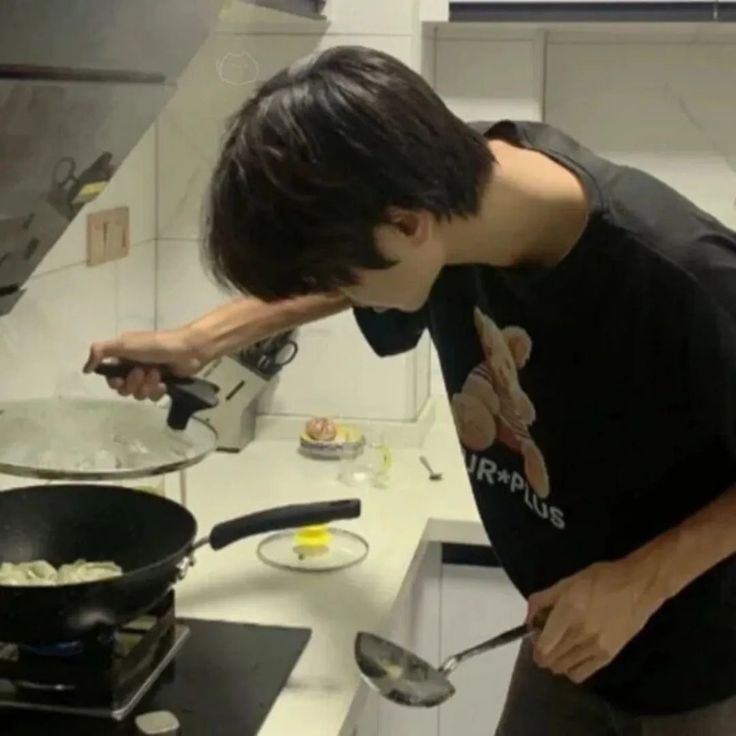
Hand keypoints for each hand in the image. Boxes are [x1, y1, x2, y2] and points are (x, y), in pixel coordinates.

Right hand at [83, 326, 209, 400]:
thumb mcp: (125, 344)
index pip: (110, 378)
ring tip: (157, 374)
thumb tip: (85, 370)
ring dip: (147, 386)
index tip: (120, 380)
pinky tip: (164, 383)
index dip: (114, 382)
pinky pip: (153, 397)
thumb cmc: (155, 345)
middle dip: (133, 384)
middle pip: (124, 389)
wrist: (188, 350)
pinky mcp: (163, 384)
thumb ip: (101, 352)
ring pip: (139, 394)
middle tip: (142, 373)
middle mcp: (134, 366)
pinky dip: (157, 391)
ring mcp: (149, 376)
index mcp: (123, 357)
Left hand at [527, 558, 664, 683]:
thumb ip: (542, 600)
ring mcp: (595, 648)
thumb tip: (529, 618)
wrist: (637, 587)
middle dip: (542, 652)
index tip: (535, 635)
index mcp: (568, 612)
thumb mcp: (566, 582)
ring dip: (555, 660)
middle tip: (546, 639)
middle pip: (550, 660)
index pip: (543, 646)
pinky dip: (571, 669)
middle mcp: (580, 634)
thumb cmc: (600, 579)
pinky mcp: (608, 657)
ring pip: (563, 668)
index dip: (534, 644)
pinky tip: (573, 655)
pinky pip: (581, 675)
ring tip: (560, 646)